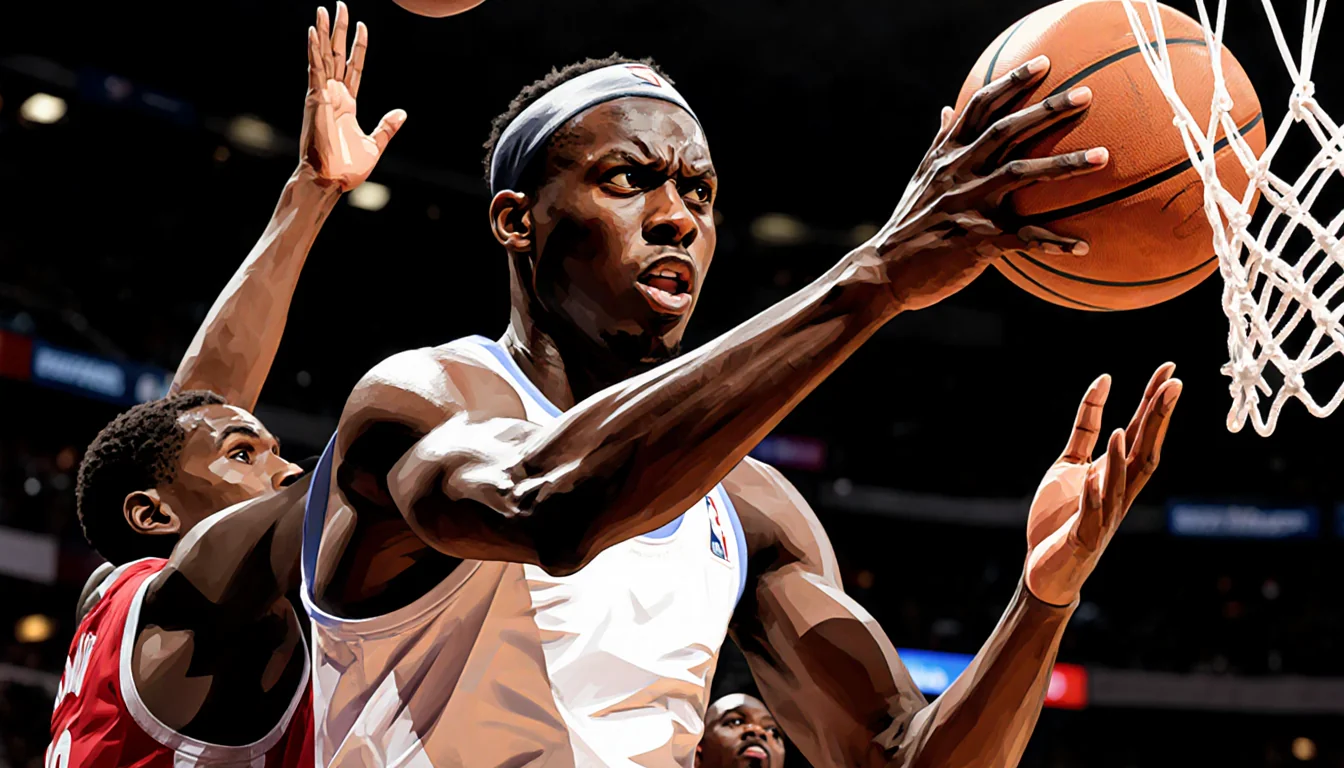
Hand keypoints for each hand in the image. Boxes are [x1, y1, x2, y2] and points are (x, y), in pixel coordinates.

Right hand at [300, 2, 405, 190]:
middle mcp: (333, 95)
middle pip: (336, 54)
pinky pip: (314, 71)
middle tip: (339, 4)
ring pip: (323, 56)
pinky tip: (313, 32)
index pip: (354, 67)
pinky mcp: (315, 100)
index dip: (358, 46)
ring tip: (323, 8)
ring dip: (323, 32)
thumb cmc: (347, 168)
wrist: (331, 181)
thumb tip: (402, 112)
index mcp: (348, 104)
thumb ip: (387, 127)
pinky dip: (314, 51)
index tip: (362, 25)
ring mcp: (323, 96)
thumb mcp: (375, 144)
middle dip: (338, 29)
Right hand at [868, 55, 1107, 310]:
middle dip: (1047, 110)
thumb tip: (945, 108)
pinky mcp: (975, 240)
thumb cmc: (909, 224)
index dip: (1011, 83)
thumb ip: (939, 143)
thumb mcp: (921, 178)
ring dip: (1064, 164)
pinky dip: (1053, 241)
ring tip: (1103, 156)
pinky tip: (1082, 246)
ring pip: (1020, 173)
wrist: (885, 272)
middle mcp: (957, 173)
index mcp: (946, 156)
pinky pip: (1022, 237)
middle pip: (1006, 131)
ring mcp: (966, 204)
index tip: (1044, 63)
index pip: (979, 107)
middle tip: (1085, 94)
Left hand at [1024, 364, 1181, 606]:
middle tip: (1172, 387)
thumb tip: (1104, 382)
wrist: (1046, 567)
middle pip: (1144, 454)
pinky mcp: (1083, 538)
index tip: (1170, 371)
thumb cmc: (1062, 514)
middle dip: (1157, 422)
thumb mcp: (1071, 463)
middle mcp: (1117, 493)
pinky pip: (1090, 516)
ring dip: (1121, 460)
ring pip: (1118, 487)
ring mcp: (1103, 517)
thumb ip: (1086, 428)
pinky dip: (1092, 497)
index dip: (1155, 403)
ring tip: (1123, 430)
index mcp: (1115, 473)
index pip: (1142, 433)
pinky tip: (1091, 479)